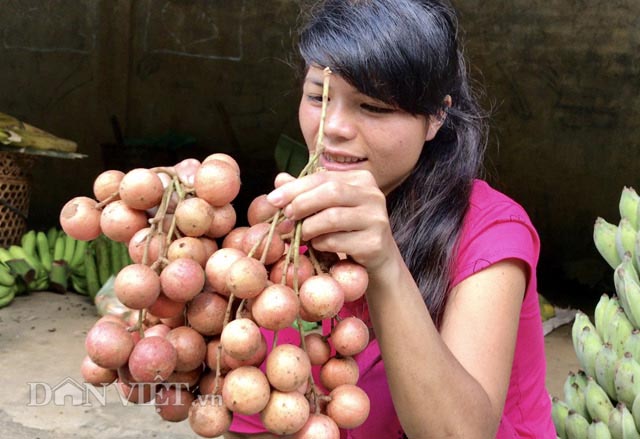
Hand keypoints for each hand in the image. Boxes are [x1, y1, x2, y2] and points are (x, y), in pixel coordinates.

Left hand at [266, 171, 396, 270]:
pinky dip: (320, 244)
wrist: (377, 257)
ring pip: (333, 217)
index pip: (323, 177)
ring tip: (300, 234)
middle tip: (286, 216)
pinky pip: (338, 241)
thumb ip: (306, 192)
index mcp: (361, 179)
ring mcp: (377, 219)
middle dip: (302, 203)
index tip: (273, 200)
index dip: (295, 187)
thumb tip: (280, 180)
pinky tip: (317, 245)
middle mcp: (373, 194)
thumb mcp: (328, 207)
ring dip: (309, 227)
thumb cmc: (348, 228)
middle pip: (331, 192)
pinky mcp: (375, 242)